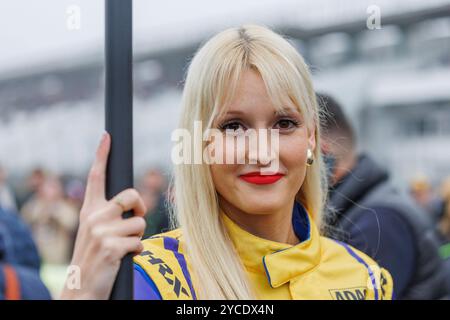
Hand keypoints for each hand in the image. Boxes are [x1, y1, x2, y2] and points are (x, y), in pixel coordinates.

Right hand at [60, 132, 146, 299]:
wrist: (82, 287)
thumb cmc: (94, 257)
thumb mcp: (95, 231)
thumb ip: (109, 215)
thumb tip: (136, 206)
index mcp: (89, 210)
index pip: (96, 177)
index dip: (102, 155)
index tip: (107, 136)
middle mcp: (93, 216)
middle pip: (132, 196)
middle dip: (141, 208)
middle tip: (134, 224)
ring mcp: (101, 231)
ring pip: (140, 223)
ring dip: (137, 237)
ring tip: (121, 248)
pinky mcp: (111, 246)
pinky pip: (139, 243)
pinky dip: (136, 252)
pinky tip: (121, 259)